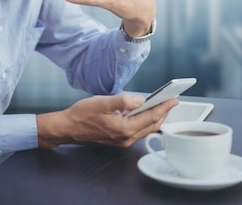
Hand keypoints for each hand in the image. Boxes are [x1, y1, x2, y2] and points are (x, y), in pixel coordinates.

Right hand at [36, 93, 178, 148]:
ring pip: (145, 129)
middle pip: (152, 125)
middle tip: (172, 102)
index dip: (164, 107)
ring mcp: (122, 141)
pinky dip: (145, 121)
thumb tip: (142, 99)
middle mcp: (126, 138)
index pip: (151, 117)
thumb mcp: (103, 102)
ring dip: (155, 118)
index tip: (174, 99)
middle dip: (163, 113)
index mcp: (124, 129)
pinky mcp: (118, 140)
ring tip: (162, 106)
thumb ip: (124, 100)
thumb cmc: (82, 114)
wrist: (67, 128)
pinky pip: (137, 131)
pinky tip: (144, 113)